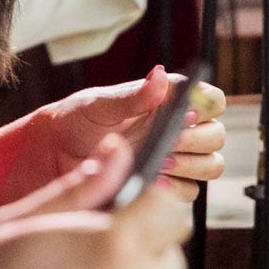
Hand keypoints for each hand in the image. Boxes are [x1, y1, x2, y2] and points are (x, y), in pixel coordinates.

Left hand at [24, 66, 226, 200]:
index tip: (186, 112)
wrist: (52, 157)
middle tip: (169, 141)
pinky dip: (175, 188)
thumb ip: (132, 95)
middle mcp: (177, 130)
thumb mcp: (99, 104)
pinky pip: (189, 192)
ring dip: (189, 164)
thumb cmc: (76, 121)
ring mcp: (174, 160)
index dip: (207, 105)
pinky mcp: (164, 186)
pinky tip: (152, 181)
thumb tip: (159, 76)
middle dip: (196, 139)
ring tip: (159, 161)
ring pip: (209, 165)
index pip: (211, 100)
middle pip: (216, 136)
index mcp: (168, 102)